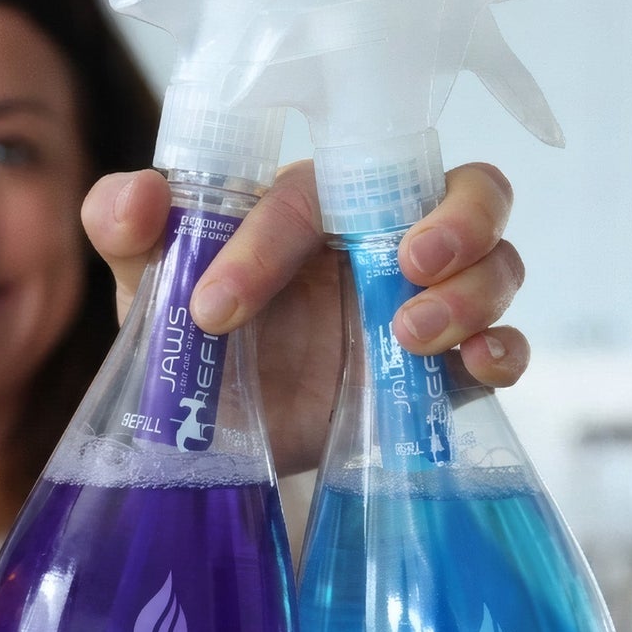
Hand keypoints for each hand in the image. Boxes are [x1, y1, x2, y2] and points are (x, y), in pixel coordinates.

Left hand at [81, 161, 523, 474]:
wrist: (215, 440)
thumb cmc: (190, 342)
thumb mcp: (147, 290)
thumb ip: (125, 229)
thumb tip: (135, 197)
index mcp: (309, 208)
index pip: (311, 194)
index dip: (265, 244)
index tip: (212, 311)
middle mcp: (380, 240)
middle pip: (464, 191)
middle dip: (455, 218)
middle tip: (410, 259)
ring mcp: (422, 301)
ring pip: (497, 263)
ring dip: (472, 291)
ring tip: (412, 333)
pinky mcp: (443, 369)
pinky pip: (506, 344)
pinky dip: (505, 349)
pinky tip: (477, 365)